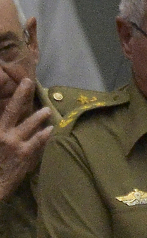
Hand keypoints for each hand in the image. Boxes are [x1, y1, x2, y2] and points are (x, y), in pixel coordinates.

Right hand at [0, 78, 53, 201]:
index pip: (2, 109)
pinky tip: (50, 129)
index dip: (8, 97)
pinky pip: (37, 141)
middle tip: (28, 82)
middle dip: (20, 94)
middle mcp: (2, 133)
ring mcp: (13, 143)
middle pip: (12, 110)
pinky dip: (44, 134)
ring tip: (47, 109)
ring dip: (38, 115)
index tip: (13, 84)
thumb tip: (9, 121)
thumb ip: (3, 131)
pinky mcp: (24, 154)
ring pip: (28, 124)